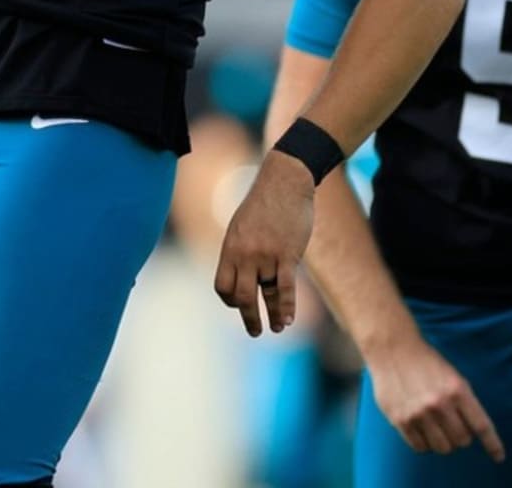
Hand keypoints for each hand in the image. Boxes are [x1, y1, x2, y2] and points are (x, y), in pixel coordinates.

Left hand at [214, 150, 312, 336]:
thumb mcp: (241, 226)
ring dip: (272, 316)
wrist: (285, 180)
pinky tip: (288, 319)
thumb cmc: (264, 202)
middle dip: (248, 317)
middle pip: (242, 297)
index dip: (230, 300)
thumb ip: (239, 250)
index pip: (223, 286)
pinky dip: (287, 306)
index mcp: (230, 248)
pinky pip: (286, 287)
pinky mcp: (288, 254)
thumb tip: (240, 272)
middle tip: (255, 331)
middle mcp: (245, 254)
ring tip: (276, 328)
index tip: (240, 304)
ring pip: (266, 295)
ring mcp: (266, 255)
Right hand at [365, 333, 504, 462]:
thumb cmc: (426, 361)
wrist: (393, 348)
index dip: (492, 444)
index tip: (499, 456)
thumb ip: (464, 402)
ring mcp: (419, 413)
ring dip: (443, 441)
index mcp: (457, 389)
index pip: (481, 425)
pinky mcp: (401, 420)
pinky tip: (422, 428)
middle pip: (462, 440)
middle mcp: (440, 404)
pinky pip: (420, 448)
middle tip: (452, 422)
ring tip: (436, 425)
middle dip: (461, 434)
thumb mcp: (453, 376)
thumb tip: (473, 432)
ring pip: (443, 448)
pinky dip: (425, 443)